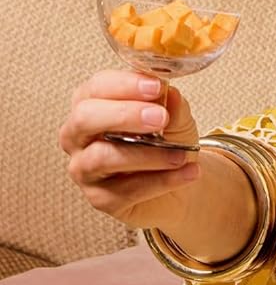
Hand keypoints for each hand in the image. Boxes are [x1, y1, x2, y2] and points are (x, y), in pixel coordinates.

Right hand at [59, 69, 200, 229]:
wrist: (180, 187)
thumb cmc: (168, 145)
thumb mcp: (176, 121)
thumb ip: (172, 106)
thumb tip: (169, 92)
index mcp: (90, 105)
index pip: (96, 87)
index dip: (125, 85)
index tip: (156, 86)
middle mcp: (77, 136)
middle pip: (85, 118)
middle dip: (124, 115)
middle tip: (161, 117)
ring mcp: (84, 170)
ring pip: (103, 157)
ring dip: (147, 155)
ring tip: (181, 155)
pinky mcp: (100, 199)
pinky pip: (127, 190)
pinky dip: (163, 181)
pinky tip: (189, 173)